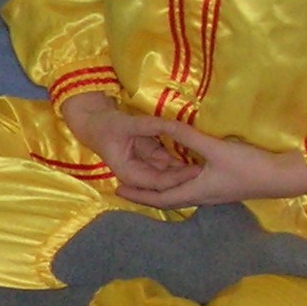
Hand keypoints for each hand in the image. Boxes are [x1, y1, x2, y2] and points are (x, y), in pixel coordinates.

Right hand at [59, 92, 200, 194]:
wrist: (94, 123)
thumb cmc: (106, 126)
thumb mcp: (128, 124)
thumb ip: (152, 125)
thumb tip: (174, 125)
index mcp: (130, 173)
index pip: (159, 182)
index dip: (179, 178)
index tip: (198, 170)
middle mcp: (140, 175)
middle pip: (167, 182)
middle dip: (187, 177)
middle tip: (212, 170)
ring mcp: (146, 167)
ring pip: (171, 173)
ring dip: (188, 169)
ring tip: (211, 164)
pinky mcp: (151, 158)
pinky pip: (170, 161)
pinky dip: (183, 158)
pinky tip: (200, 155)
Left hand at [116, 119, 306, 208]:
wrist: (283, 177)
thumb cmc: (248, 166)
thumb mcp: (215, 149)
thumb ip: (188, 137)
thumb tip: (163, 125)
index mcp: (195, 192)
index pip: (159, 198)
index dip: (137, 194)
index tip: (118, 189)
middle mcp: (201, 196)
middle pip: (167, 196)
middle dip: (145, 191)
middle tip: (124, 183)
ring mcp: (213, 192)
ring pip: (180, 190)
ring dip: (161, 185)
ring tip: (145, 174)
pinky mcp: (222, 185)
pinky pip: (192, 184)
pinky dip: (178, 178)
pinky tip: (177, 168)